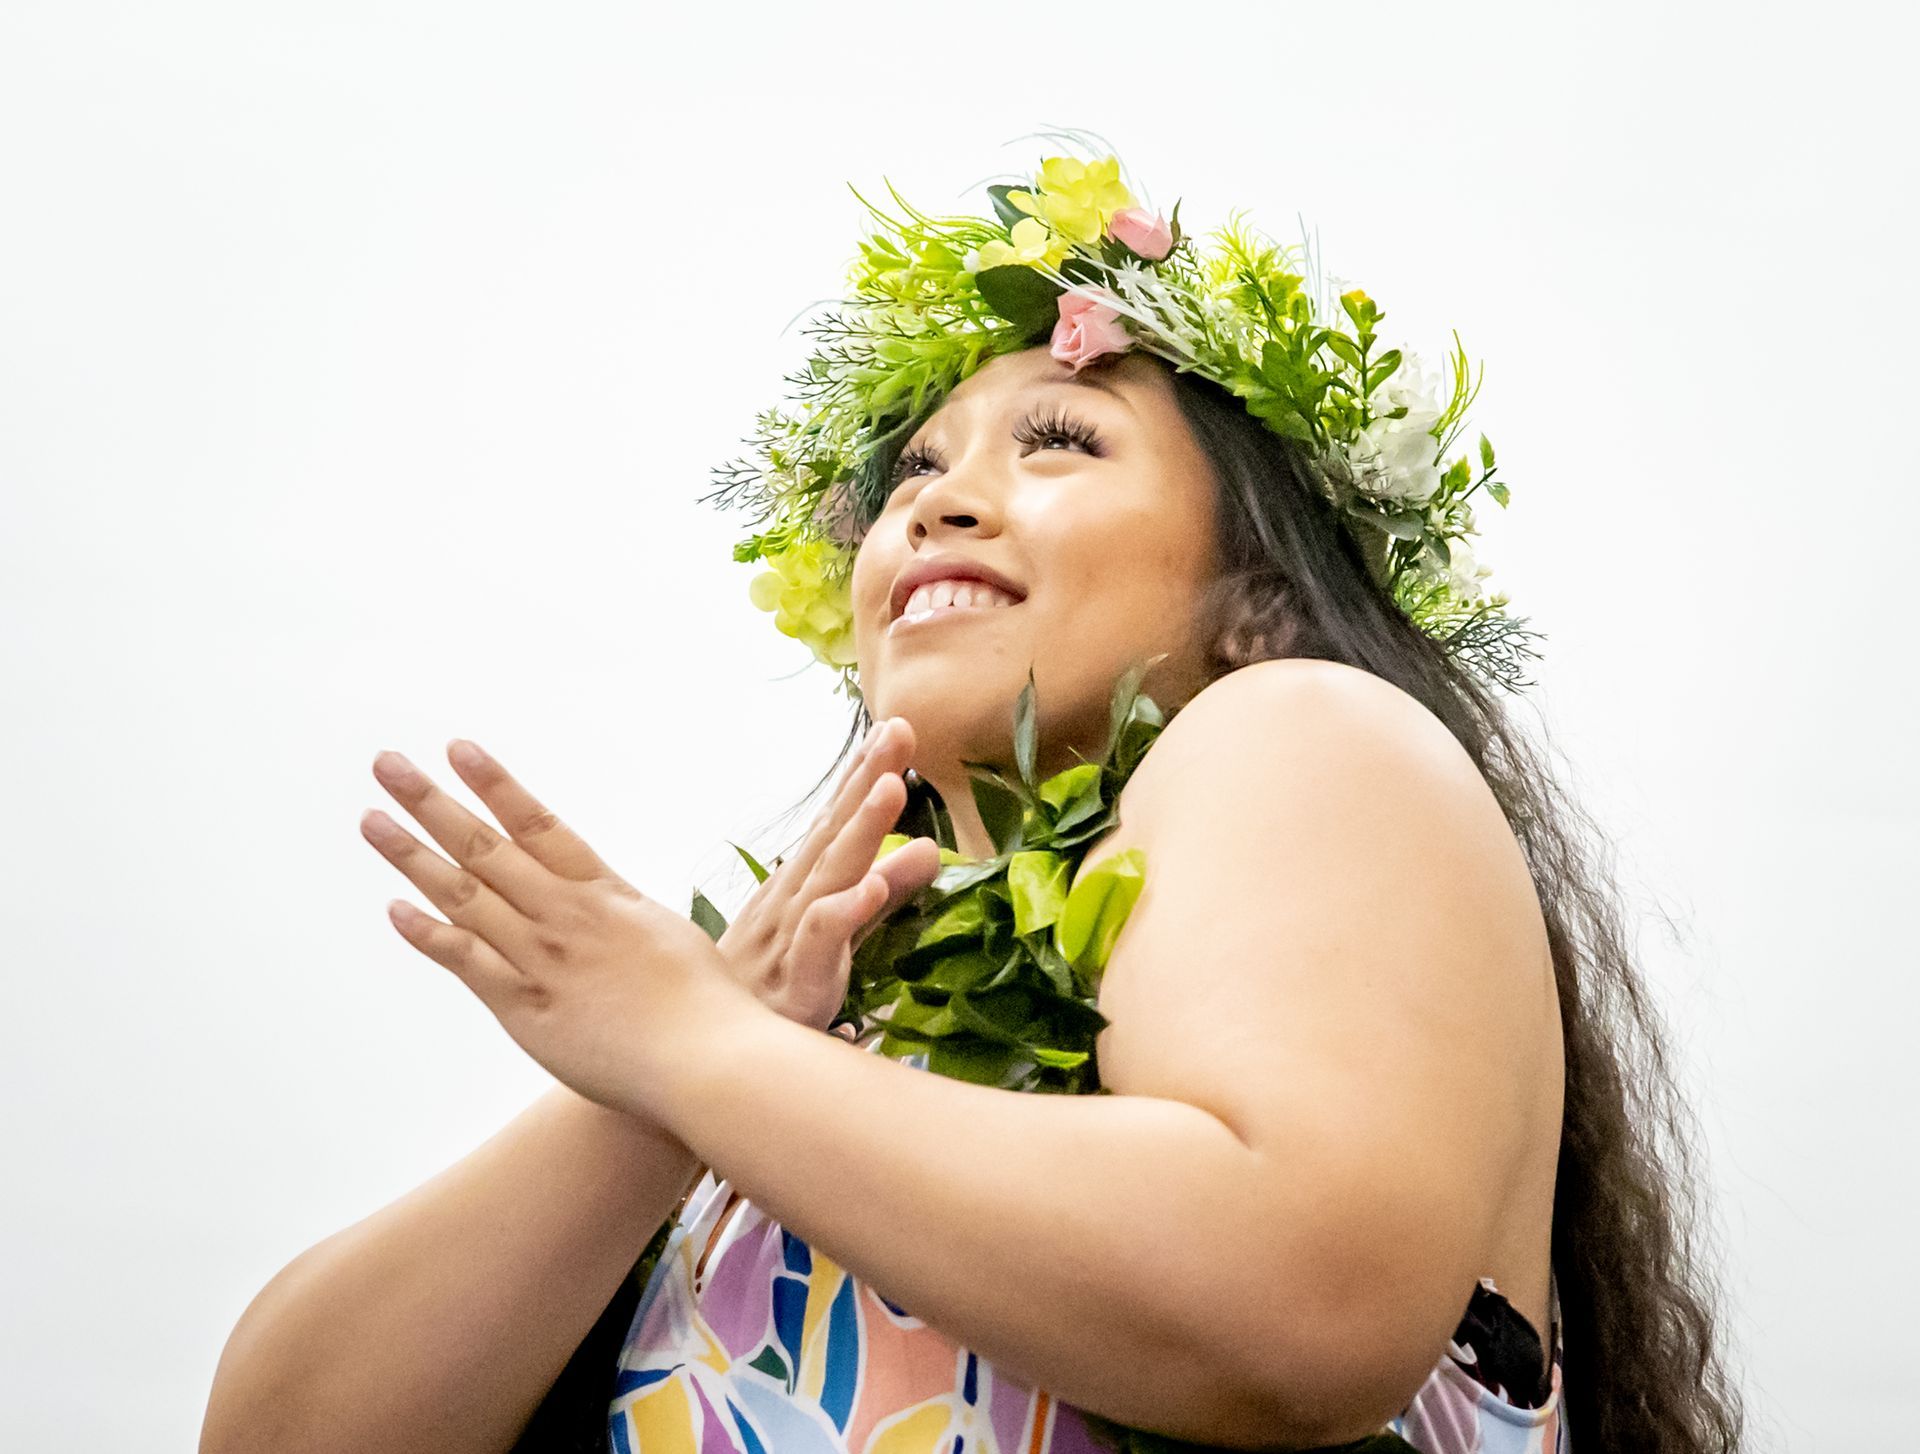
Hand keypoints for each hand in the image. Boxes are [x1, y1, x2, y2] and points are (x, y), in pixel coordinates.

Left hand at [360, 740, 764, 1113]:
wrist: (708, 1058)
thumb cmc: (708, 1006)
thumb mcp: (671, 938)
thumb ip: (629, 919)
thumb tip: (615, 909)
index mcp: (606, 894)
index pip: (539, 824)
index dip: (496, 785)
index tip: (458, 749)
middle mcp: (566, 915)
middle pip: (486, 846)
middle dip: (433, 802)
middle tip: (388, 765)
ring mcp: (542, 958)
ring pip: (465, 894)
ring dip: (413, 855)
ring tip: (373, 819)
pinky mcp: (525, 1008)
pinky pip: (468, 962)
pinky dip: (430, 935)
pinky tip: (396, 909)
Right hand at [717, 717, 941, 1031]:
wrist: (700, 1056)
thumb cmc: (768, 988)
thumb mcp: (834, 930)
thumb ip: (882, 888)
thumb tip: (931, 847)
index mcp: (802, 885)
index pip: (836, 822)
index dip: (864, 775)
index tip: (896, 726)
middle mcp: (793, 900)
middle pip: (834, 833)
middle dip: (866, 779)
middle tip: (899, 728)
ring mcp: (789, 938)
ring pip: (829, 877)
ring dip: (860, 830)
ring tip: (891, 786)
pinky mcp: (794, 984)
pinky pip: (818, 944)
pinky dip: (842, 913)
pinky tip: (870, 889)